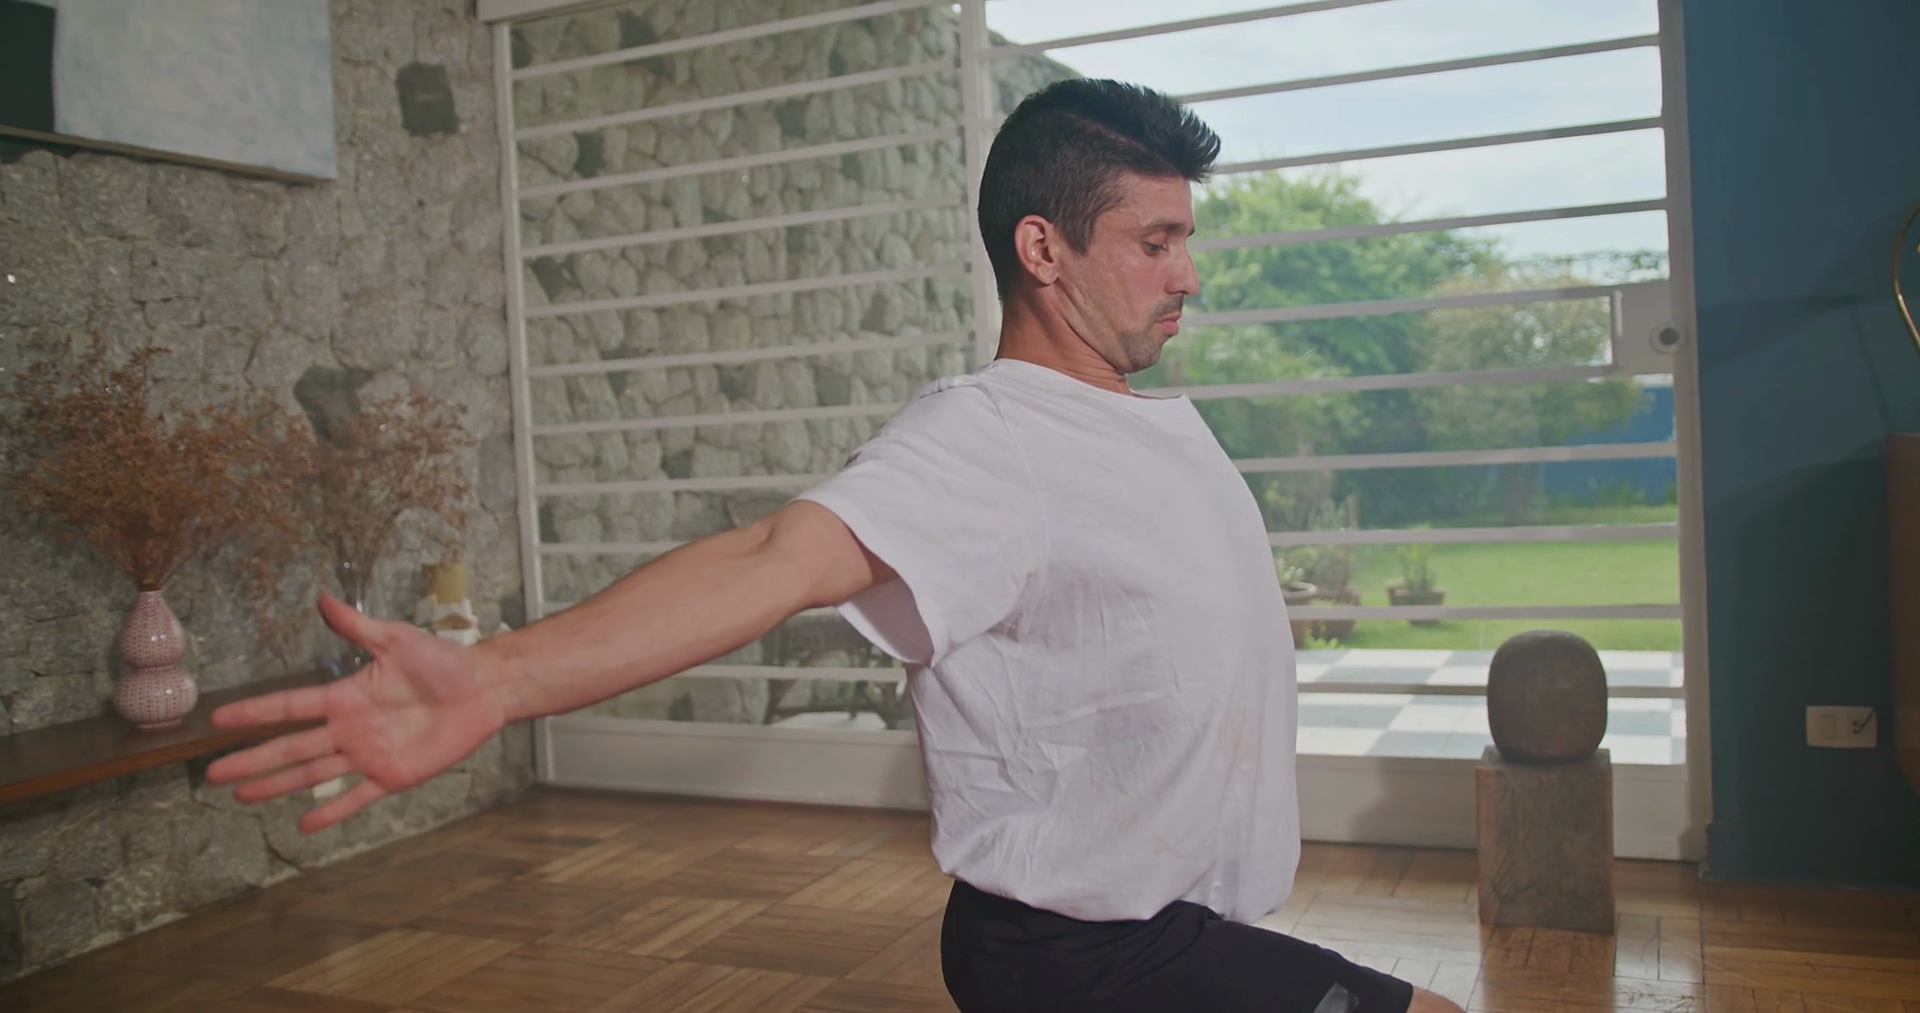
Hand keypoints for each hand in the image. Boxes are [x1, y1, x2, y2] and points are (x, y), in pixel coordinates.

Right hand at [206, 592, 507, 831]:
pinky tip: (304, 824)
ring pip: (313, 774)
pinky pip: (358, 797)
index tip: (217, 721)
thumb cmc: (442, 661)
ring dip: (277, 785)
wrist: (483, 689)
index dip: (254, 713)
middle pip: (290, 747)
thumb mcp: (396, 639)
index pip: (289, 707)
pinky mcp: (393, 775)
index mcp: (345, 697)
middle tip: (213, 774)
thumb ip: (357, 625)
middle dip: (252, 760)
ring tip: (242, 797)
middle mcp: (349, 729)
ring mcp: (369, 754)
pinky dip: (332, 811)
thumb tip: (323, 597)